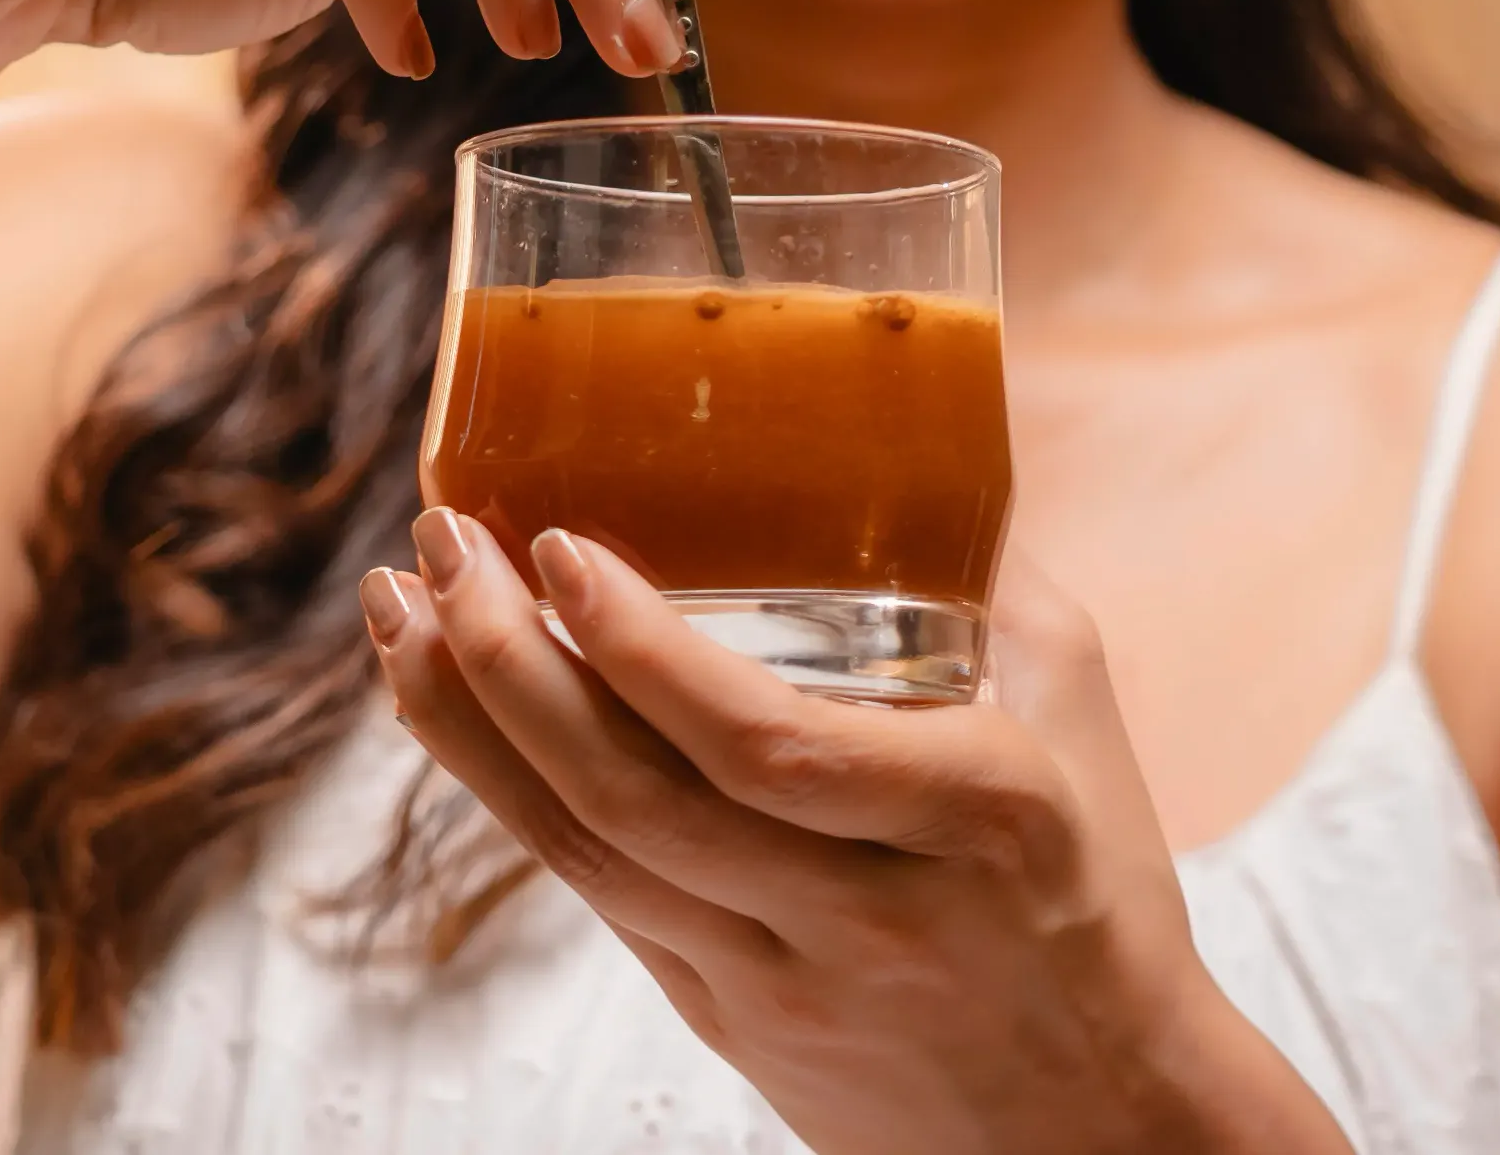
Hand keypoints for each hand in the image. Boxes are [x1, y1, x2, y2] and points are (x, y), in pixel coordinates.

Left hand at [360, 513, 1348, 1154]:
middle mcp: (864, 913)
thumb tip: (900, 416)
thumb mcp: (1078, 715)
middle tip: (440, 543)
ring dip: (468, 725)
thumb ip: (987, 570)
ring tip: (399, 609)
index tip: (563, 546)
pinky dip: (505, 791)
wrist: (1099, 1128)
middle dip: (506, 665)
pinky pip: (592, 893)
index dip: (646, 656)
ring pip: (585, 856)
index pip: (770, 748)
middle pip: (637, 800)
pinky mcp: (721, 1020)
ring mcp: (779, 981)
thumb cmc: (1095, 890)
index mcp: (974, 818)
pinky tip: (451, 705)